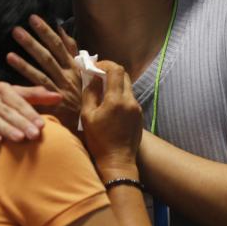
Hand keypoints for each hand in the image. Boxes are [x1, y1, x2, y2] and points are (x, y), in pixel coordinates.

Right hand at [0, 82, 61, 143]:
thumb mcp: (7, 95)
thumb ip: (32, 96)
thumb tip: (59, 95)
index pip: (16, 101)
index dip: (29, 113)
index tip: (42, 125)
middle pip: (5, 111)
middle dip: (21, 122)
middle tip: (35, 135)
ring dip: (5, 128)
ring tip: (19, 139)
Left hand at [7, 15, 81, 121]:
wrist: (95, 126)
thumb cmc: (86, 100)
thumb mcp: (86, 75)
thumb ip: (73, 53)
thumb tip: (63, 31)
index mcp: (77, 68)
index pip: (61, 45)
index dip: (47, 31)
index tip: (34, 18)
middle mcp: (70, 74)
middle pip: (51, 51)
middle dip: (38, 35)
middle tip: (21, 23)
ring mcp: (62, 86)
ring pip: (44, 62)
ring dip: (30, 46)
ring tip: (16, 34)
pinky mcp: (54, 98)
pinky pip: (37, 81)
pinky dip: (24, 68)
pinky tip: (10, 58)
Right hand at [80, 61, 141, 177]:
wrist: (118, 162)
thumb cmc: (99, 140)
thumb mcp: (87, 116)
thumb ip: (90, 93)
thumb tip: (92, 78)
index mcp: (116, 100)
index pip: (116, 70)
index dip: (104, 63)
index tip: (93, 67)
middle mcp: (130, 101)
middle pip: (124, 75)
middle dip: (109, 72)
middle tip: (96, 76)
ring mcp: (136, 108)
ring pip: (127, 86)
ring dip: (114, 84)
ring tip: (100, 91)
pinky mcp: (139, 115)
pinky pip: (129, 98)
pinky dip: (118, 95)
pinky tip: (108, 104)